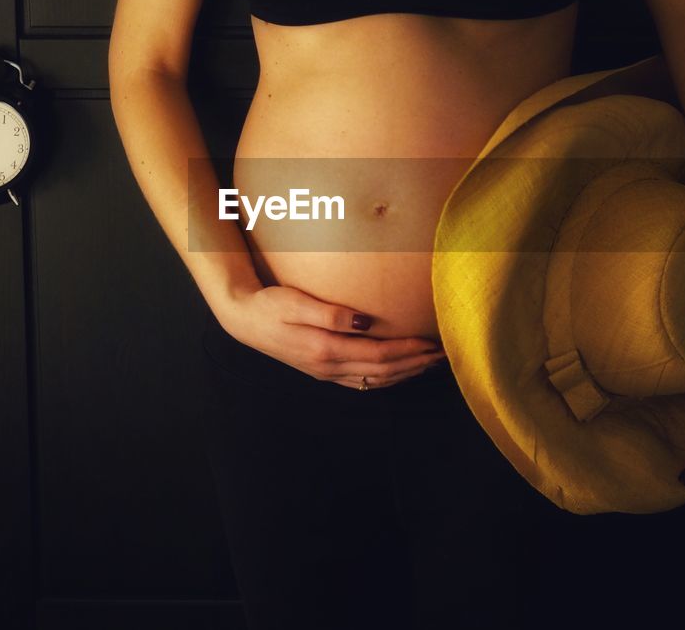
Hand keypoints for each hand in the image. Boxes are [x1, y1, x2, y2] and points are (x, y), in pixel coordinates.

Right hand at [214, 284, 446, 389]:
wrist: (242, 318)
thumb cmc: (269, 304)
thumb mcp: (295, 302)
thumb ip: (329, 313)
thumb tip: (364, 321)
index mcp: (325, 350)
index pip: (380, 355)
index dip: (410, 352)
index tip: (433, 343)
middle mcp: (328, 367)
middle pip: (383, 372)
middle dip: (415, 365)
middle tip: (442, 355)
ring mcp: (325, 372)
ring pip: (374, 380)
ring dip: (404, 374)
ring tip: (428, 364)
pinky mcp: (322, 370)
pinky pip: (361, 381)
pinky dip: (385, 378)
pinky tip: (397, 371)